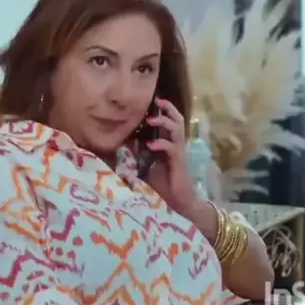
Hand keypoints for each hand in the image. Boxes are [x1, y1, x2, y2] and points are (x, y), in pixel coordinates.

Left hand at [144, 98, 197, 214]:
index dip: (162, 111)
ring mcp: (178, 153)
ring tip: (152, 119)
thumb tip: (125, 144)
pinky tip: (151, 144)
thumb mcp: (146, 168)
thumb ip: (138, 156)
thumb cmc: (163, 187)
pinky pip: (172, 148)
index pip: (168, 123)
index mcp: (168, 146)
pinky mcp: (179, 162)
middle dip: (168, 109)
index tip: (153, 101)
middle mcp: (175, 146)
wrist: (179, 204)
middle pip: (177, 121)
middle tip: (158, 100)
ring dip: (165, 122)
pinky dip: (162, 143)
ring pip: (177, 130)